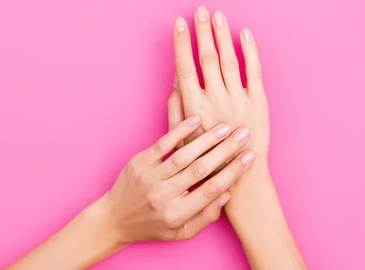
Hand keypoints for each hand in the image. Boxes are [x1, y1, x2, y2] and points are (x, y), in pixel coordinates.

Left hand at [101, 116, 254, 242]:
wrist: (114, 219)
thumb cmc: (152, 226)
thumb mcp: (181, 232)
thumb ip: (206, 216)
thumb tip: (227, 193)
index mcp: (176, 214)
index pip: (211, 190)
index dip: (233, 172)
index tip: (250, 157)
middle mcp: (163, 196)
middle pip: (201, 169)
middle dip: (226, 150)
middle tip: (244, 134)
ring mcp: (149, 177)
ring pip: (184, 154)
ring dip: (207, 139)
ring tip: (226, 127)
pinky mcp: (139, 162)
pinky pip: (162, 144)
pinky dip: (180, 131)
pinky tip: (197, 120)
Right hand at [170, 7, 268, 161]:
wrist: (242, 178)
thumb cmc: (208, 161)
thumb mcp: (183, 139)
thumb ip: (176, 109)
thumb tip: (175, 82)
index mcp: (194, 106)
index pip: (184, 66)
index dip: (181, 43)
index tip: (178, 24)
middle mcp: (215, 99)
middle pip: (206, 56)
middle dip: (202, 30)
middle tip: (200, 11)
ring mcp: (239, 99)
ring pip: (228, 59)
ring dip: (222, 35)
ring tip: (217, 16)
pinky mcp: (258, 102)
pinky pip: (254, 70)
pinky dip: (249, 50)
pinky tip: (244, 34)